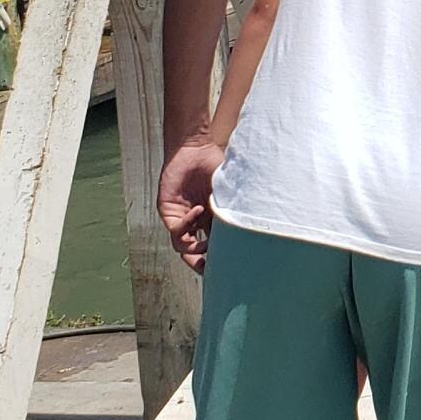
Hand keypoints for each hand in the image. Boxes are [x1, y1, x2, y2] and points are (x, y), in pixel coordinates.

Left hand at [158, 133, 223, 271]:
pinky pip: (176, 229)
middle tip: (212, 270)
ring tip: (207, 245)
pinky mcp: (168, 212)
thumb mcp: (229, 191)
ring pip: (183, 247)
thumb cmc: (214, 164)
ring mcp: (181, 219)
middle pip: (196, 253)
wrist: (194, 149)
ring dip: (195, 250)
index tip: (230, 265)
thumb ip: (234, 208)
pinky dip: (188, 224)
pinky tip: (199, 211)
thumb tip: (253, 228)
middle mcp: (196, 223)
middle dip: (202, 265)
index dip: (220, 256)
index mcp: (212, 220)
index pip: (215, 245)